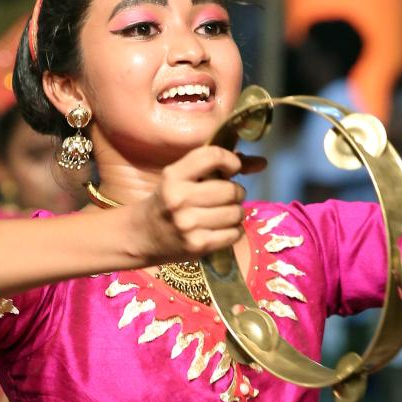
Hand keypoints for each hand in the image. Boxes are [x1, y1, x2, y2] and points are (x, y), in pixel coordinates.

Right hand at [130, 146, 264, 263]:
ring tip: (225, 214)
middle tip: (229, 197)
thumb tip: (262, 163)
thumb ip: (212, 167)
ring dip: (236, 213)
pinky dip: (234, 231)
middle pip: (231, 190)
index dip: (231, 160)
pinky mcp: (198, 245)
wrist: (140, 236)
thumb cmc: (165, 202)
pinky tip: (222, 229)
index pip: (213, 156)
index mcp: (173, 176)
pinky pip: (234, 234)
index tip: (233, 168)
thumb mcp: (178, 178)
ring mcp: (189, 224)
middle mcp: (180, 199)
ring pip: (236, 213)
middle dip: (236, 193)